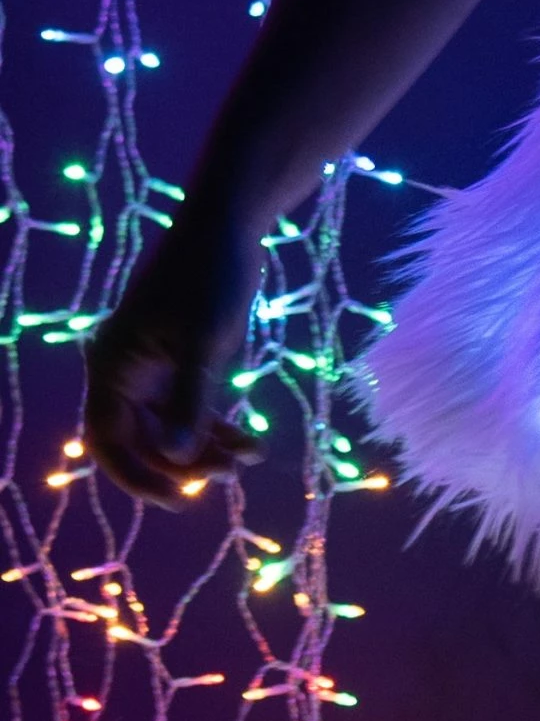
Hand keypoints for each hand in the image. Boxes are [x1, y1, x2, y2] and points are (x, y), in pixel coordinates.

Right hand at [83, 206, 266, 507]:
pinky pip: (192, 406)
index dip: (135, 476)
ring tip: (247, 458)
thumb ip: (189, 403)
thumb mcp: (204, 344)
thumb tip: (173, 459)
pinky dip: (218, 424)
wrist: (231, 222)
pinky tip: (250, 443)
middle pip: (144, 438)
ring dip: (206, 446)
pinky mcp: (182, 359)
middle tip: (227, 473)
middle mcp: (127, 372)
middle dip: (184, 461)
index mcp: (113, 367)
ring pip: (172, 426)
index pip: (109, 440)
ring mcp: (154, 367)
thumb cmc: (211, 275)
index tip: (176, 498)